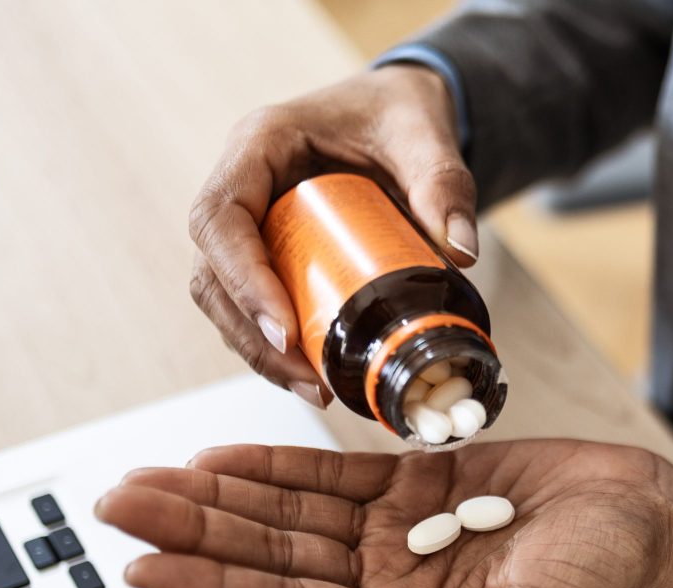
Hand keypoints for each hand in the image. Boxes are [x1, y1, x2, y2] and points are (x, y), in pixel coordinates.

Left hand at [94, 441, 672, 587]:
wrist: (644, 517)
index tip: (146, 567)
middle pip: (269, 556)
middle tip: (120, 504)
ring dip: (220, 494)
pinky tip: (226, 456)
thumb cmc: (604, 579)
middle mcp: (386, 580)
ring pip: (288, 511)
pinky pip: (331, 472)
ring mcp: (394, 530)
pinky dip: (277, 462)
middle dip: (194, 529)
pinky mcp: (414, 481)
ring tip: (151, 477)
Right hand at [188, 65, 475, 405]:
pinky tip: (315, 376)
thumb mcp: (427, 136)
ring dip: (260, 352)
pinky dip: (278, 346)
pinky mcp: (269, 252)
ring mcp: (250, 223)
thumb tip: (460, 252)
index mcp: (260, 145)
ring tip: (316, 389)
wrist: (399, 113)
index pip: (220, 218)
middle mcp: (241, 185)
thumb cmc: (401, 113)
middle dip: (252, 335)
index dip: (242, 279)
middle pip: (212, 271)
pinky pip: (255, 305)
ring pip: (225, 298)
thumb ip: (445, 184)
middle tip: (308, 380)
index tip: (285, 331)